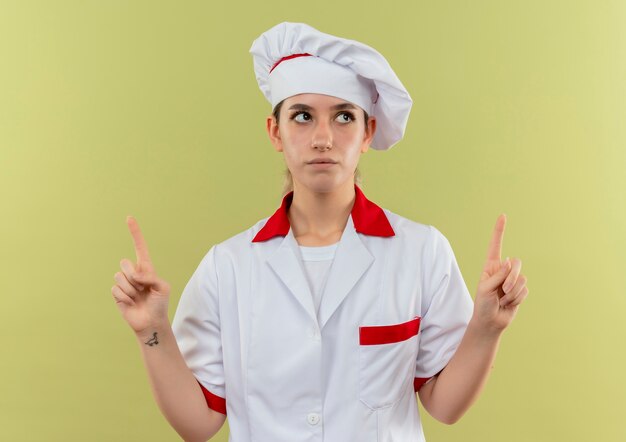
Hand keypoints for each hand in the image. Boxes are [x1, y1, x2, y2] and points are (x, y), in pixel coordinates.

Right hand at [111, 216, 170, 334]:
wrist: (151, 322)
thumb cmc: (160, 304)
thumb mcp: (162, 287)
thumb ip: (150, 276)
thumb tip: (134, 275)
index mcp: (146, 268)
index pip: (139, 247)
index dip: (135, 233)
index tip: (129, 218)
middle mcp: (134, 273)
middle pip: (125, 263)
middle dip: (134, 276)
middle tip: (142, 289)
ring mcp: (124, 283)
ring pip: (120, 277)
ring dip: (131, 289)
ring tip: (138, 297)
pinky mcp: (117, 293)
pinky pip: (116, 289)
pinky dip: (124, 297)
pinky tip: (131, 303)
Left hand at [472, 214, 528, 332]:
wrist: (491, 321)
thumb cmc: (483, 304)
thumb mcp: (485, 288)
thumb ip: (498, 275)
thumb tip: (510, 262)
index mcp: (491, 266)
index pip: (496, 245)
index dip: (499, 231)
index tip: (503, 216)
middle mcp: (503, 270)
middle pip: (516, 263)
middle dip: (512, 278)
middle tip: (503, 290)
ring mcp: (513, 280)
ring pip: (522, 278)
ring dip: (513, 292)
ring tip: (503, 300)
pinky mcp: (520, 290)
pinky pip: (525, 290)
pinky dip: (517, 298)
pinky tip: (509, 303)